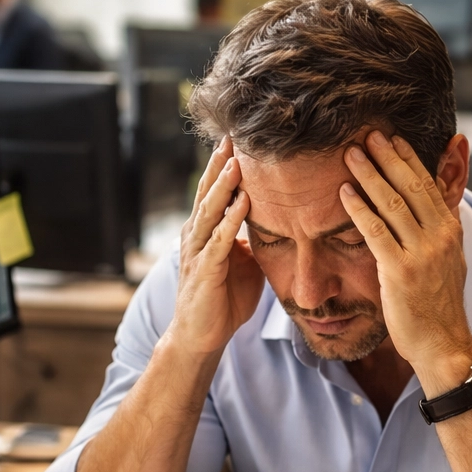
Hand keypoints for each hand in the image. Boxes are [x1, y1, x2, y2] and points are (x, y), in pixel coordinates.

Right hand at [168, 137, 263, 356]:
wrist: (202, 336)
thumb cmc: (223, 299)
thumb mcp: (244, 263)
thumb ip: (252, 239)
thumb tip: (275, 221)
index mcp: (206, 231)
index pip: (215, 191)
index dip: (225, 165)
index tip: (239, 139)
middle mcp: (197, 236)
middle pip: (208, 193)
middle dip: (221, 164)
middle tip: (233, 135)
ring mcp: (198, 252)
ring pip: (210, 212)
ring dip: (224, 187)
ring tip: (237, 162)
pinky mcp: (205, 272)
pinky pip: (218, 242)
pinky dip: (229, 222)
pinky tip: (241, 205)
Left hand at [340, 132, 471, 394]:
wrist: (442, 345)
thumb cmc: (438, 305)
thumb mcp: (450, 260)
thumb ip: (441, 227)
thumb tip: (438, 200)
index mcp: (451, 230)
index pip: (429, 184)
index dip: (409, 158)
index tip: (392, 138)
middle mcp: (440, 237)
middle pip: (411, 185)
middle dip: (388, 156)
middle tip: (367, 133)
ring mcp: (422, 253)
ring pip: (392, 203)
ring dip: (369, 174)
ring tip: (350, 153)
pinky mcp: (401, 271)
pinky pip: (376, 231)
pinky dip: (359, 208)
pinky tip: (344, 192)